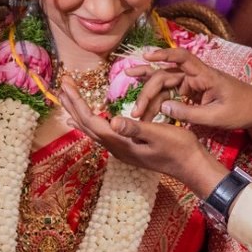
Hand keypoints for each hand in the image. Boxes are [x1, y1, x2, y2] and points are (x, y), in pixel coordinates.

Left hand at [57, 82, 222, 190]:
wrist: (191, 166)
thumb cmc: (179, 148)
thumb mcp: (158, 134)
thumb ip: (135, 129)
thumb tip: (113, 122)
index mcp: (120, 143)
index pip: (91, 120)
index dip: (77, 102)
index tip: (66, 85)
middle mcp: (116, 148)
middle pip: (87, 125)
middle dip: (72, 105)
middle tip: (60, 86)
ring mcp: (121, 150)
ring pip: (92, 130)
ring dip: (79, 113)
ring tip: (68, 101)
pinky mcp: (128, 148)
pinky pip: (102, 133)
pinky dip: (91, 122)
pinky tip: (92, 119)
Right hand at [124, 48, 251, 134]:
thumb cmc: (241, 110)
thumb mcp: (216, 116)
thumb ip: (189, 113)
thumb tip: (163, 107)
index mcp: (205, 75)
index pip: (182, 58)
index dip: (163, 54)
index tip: (146, 56)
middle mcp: (195, 76)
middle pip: (165, 76)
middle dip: (148, 92)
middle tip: (136, 110)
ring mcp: (192, 84)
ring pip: (165, 86)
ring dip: (150, 98)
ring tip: (136, 111)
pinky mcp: (192, 93)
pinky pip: (171, 95)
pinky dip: (160, 104)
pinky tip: (148, 113)